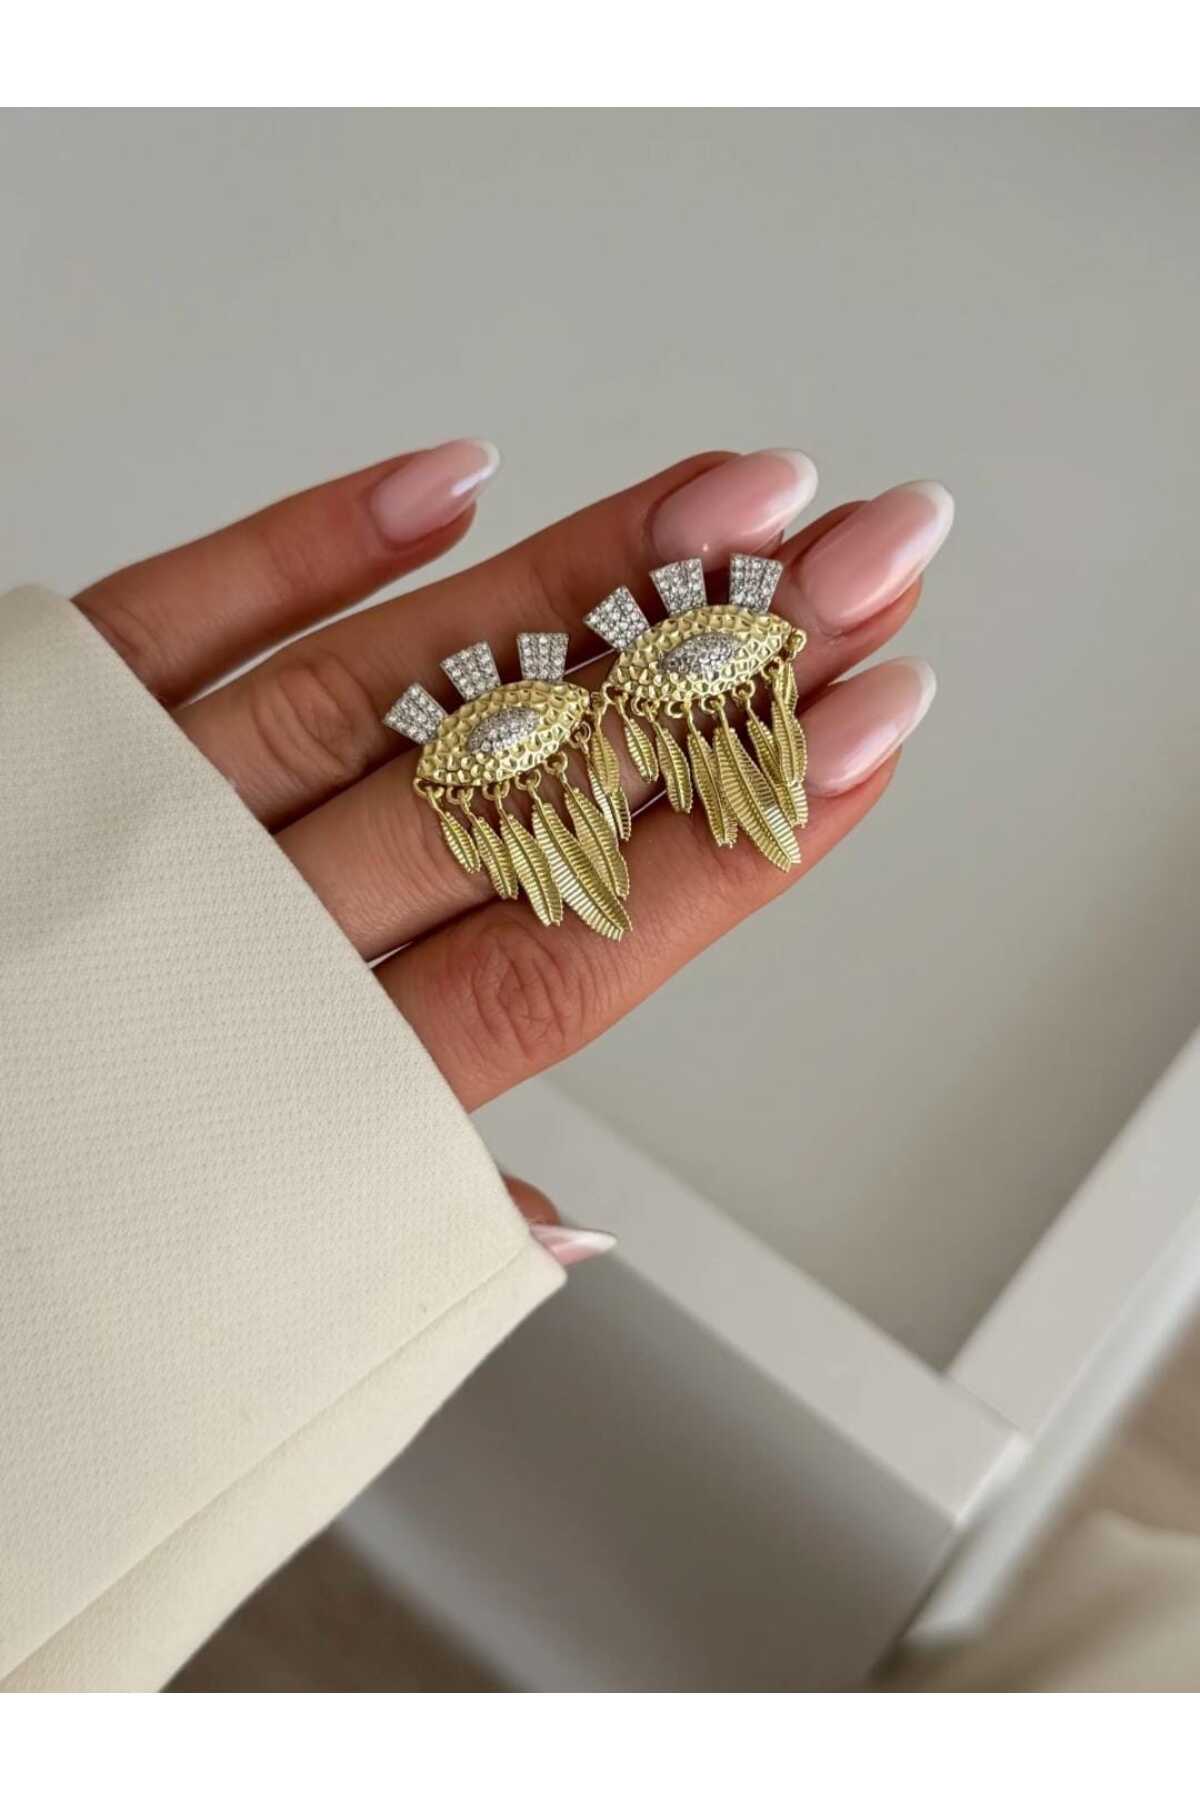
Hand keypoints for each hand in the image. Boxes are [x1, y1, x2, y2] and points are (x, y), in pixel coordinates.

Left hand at [75, 442, 948, 1241]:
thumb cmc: (49, 1226)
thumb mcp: (245, 1272)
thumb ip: (414, 1229)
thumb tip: (574, 1237)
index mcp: (318, 1090)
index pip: (576, 954)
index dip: (740, 841)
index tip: (878, 730)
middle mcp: (250, 944)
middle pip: (528, 798)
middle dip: (722, 675)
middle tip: (872, 563)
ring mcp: (149, 818)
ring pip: (396, 689)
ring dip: (572, 589)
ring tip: (732, 504)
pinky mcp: (48, 723)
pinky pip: (180, 619)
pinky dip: (310, 546)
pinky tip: (453, 480)